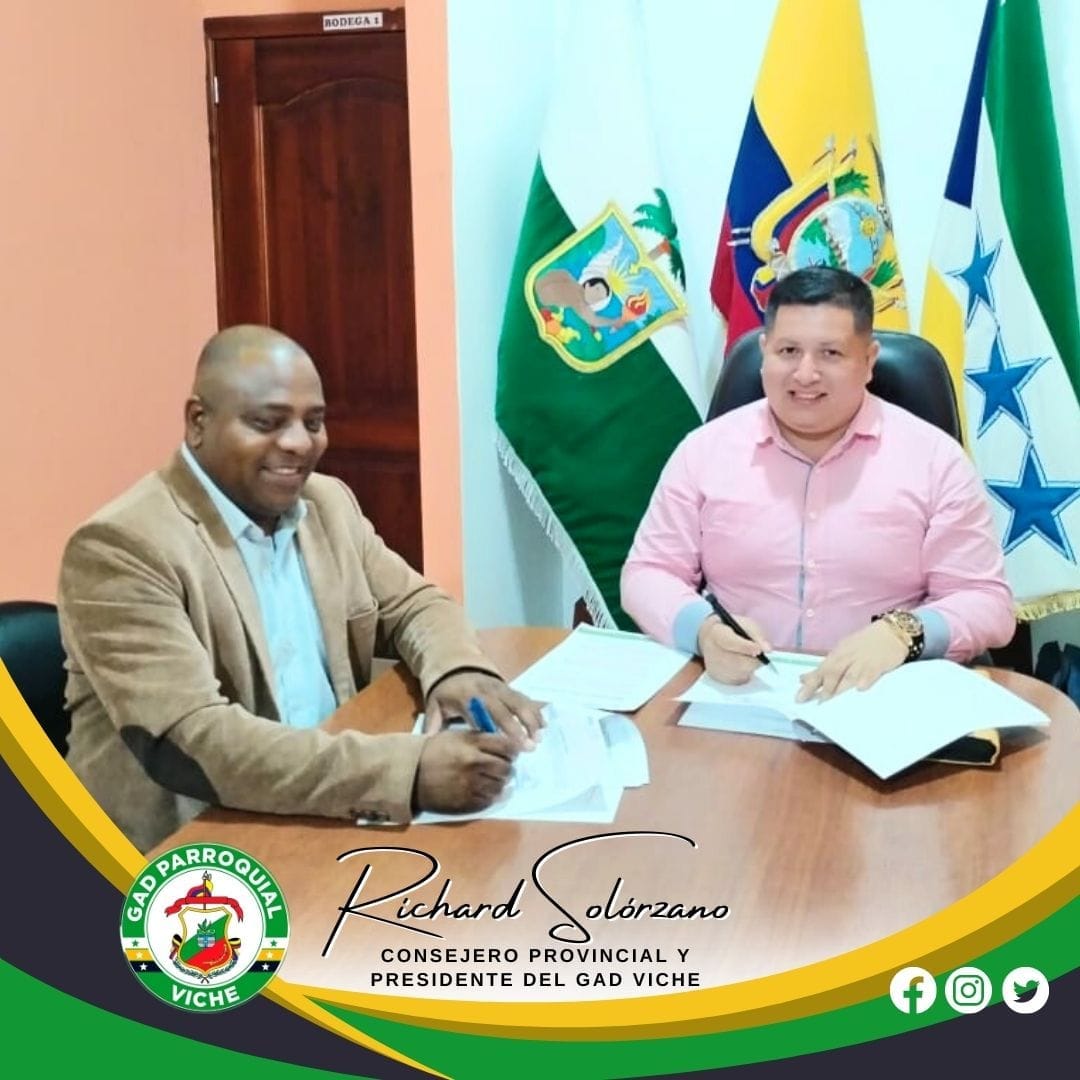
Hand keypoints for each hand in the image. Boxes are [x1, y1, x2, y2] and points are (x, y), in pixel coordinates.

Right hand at [414, 731, 516, 813]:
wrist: (410, 774)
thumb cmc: (434, 751)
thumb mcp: (456, 735)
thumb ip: (480, 738)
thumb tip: (505, 744)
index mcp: (472, 743)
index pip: (507, 746)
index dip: (512, 750)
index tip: (510, 752)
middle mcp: (474, 763)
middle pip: (507, 768)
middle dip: (507, 767)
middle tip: (501, 767)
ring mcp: (471, 785)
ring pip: (500, 786)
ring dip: (499, 783)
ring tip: (492, 779)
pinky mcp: (466, 803)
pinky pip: (489, 801)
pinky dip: (490, 796)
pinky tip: (484, 790)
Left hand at [423, 671, 543, 749]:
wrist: (455, 665)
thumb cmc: (446, 691)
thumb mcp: (435, 705)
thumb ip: (433, 724)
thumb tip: (427, 744)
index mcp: (467, 698)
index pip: (482, 716)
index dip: (494, 730)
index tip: (504, 746)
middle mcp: (487, 692)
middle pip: (505, 711)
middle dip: (518, 729)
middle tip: (529, 747)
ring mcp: (500, 688)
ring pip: (519, 703)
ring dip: (531, 720)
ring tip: (539, 738)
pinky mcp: (509, 687)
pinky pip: (524, 698)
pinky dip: (535, 710)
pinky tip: (544, 725)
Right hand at [698, 613, 770, 684]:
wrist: (710, 637)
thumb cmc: (731, 629)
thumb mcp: (744, 624)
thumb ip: (757, 634)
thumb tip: (767, 650)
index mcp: (716, 633)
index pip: (731, 643)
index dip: (746, 647)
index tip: (760, 650)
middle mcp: (711, 652)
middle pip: (738, 662)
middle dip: (754, 660)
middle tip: (758, 654)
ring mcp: (713, 667)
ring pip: (741, 673)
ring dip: (750, 666)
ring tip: (747, 656)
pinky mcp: (717, 678)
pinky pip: (739, 680)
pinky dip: (745, 673)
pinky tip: (740, 664)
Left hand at [796, 621, 907, 701]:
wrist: (893, 631)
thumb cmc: (866, 643)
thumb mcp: (844, 650)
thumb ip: (827, 666)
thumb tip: (805, 678)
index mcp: (839, 652)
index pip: (822, 669)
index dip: (810, 682)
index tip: (799, 697)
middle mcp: (848, 656)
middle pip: (832, 673)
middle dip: (821, 688)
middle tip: (812, 701)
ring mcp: (863, 661)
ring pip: (848, 676)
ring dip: (838, 689)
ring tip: (828, 701)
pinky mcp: (879, 664)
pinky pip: (870, 673)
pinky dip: (864, 680)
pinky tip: (859, 689)